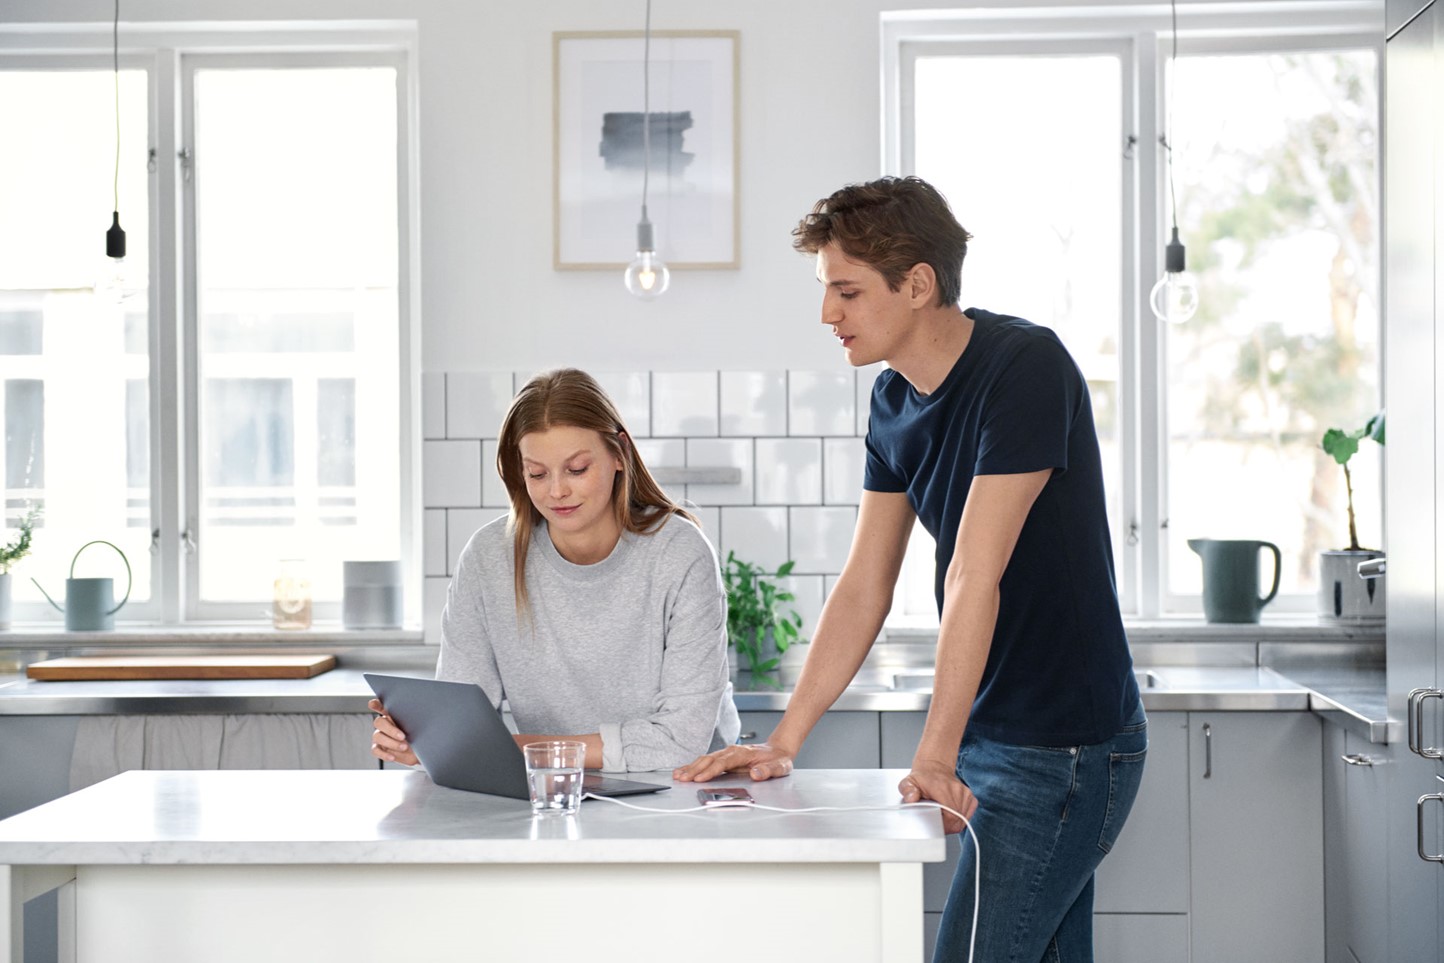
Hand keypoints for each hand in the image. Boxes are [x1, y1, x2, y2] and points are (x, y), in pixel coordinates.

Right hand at [369, 697, 418, 765]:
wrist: (419, 751)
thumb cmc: (419, 734)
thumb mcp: (420, 726)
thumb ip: (415, 719)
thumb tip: (420, 712)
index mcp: (393, 714)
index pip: (381, 706)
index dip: (376, 704)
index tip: (373, 704)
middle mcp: (384, 724)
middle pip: (379, 722)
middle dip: (391, 729)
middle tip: (403, 736)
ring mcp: (380, 736)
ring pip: (377, 737)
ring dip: (391, 743)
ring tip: (404, 747)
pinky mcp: (379, 748)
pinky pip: (376, 750)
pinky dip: (384, 754)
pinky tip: (392, 757)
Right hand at [673, 742, 794, 782]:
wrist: (778, 750)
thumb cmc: (778, 759)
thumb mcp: (780, 767)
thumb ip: (769, 771)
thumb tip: (756, 773)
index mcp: (743, 754)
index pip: (724, 762)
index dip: (711, 770)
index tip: (700, 778)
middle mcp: (732, 751)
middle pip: (710, 759)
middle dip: (695, 769)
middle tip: (682, 779)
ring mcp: (726, 754)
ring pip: (705, 759)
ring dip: (691, 768)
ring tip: (678, 776)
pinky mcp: (723, 759)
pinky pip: (706, 762)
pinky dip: (694, 766)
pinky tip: (684, 771)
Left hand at [898, 760, 976, 834]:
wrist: (934, 768)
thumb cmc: (922, 778)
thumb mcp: (909, 782)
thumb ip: (907, 791)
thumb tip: (911, 799)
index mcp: (942, 788)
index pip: (950, 817)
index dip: (942, 825)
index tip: (933, 825)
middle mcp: (957, 790)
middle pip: (957, 820)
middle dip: (946, 826)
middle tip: (935, 821)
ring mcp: (966, 793)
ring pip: (962, 820)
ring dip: (953, 822)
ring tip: (941, 816)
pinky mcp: (971, 797)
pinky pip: (967, 815)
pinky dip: (959, 818)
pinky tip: (950, 813)